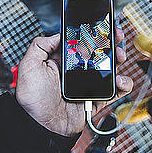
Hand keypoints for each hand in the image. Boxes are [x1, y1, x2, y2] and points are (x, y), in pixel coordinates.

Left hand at [15, 28, 132, 136]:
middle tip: (115, 36)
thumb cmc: (32, 100)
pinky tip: (119, 79)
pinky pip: (115, 90)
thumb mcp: (29, 66)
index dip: (92, 33)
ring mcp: (88, 85)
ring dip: (118, 59)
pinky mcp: (97, 99)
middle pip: (98, 52)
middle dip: (109, 42)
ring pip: (109, 68)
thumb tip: (58, 34)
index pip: (80, 42)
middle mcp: (75, 72)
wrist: (40, 126)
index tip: (101, 26)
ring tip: (119, 56)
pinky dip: (122, 84)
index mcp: (61, 62)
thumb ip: (40, 45)